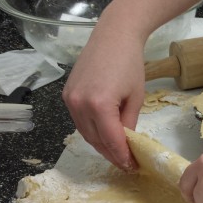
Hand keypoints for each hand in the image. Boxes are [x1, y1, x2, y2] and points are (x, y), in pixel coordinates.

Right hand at [62, 30, 145, 170]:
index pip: (111, 141)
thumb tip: (126, 144)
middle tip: (126, 163)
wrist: (113, 36)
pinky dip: (92, 131)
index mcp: (99, 105)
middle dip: (111, 154)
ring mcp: (70, 100)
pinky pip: (80, 121)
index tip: (132, 166)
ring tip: (117, 153)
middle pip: (95, 140)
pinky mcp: (67, 95)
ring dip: (100, 145)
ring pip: (85, 133)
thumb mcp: (135, 98)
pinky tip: (105, 135)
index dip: (122, 156)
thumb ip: (129, 124)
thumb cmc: (130, 64)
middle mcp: (80, 104)